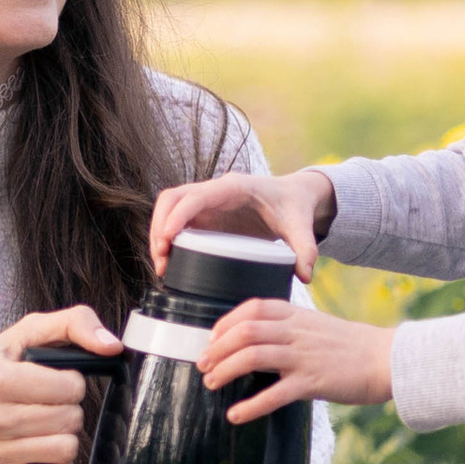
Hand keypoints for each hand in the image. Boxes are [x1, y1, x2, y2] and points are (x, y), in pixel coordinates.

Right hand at [0, 307, 120, 463]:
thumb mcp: (28, 331)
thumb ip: (74, 323)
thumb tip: (112, 347)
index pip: (71, 387)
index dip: (71, 382)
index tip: (53, 380)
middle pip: (71, 420)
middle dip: (68, 408)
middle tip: (47, 402)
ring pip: (65, 451)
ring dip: (64, 436)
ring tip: (44, 423)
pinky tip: (48, 453)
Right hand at [151, 163, 335, 282]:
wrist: (293, 197)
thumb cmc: (294, 206)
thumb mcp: (301, 225)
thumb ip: (305, 248)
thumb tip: (305, 275)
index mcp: (234, 188)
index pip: (197, 196)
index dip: (178, 215)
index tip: (168, 238)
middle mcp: (214, 192)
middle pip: (172, 199)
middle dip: (160, 225)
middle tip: (161, 258)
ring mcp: (206, 204)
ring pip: (169, 209)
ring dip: (158, 233)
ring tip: (162, 265)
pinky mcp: (204, 217)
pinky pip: (176, 221)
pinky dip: (167, 239)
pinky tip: (168, 262)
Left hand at [196, 296, 392, 422]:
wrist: (389, 359)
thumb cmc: (353, 346)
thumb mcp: (317, 326)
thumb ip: (289, 328)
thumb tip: (258, 339)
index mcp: (297, 316)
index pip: (252, 309)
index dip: (226, 323)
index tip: (212, 339)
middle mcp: (296, 332)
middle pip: (245, 331)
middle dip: (217, 348)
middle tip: (203, 364)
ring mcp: (304, 356)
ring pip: (253, 356)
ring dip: (225, 370)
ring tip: (212, 383)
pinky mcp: (313, 382)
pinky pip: (275, 394)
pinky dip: (251, 406)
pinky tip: (235, 415)